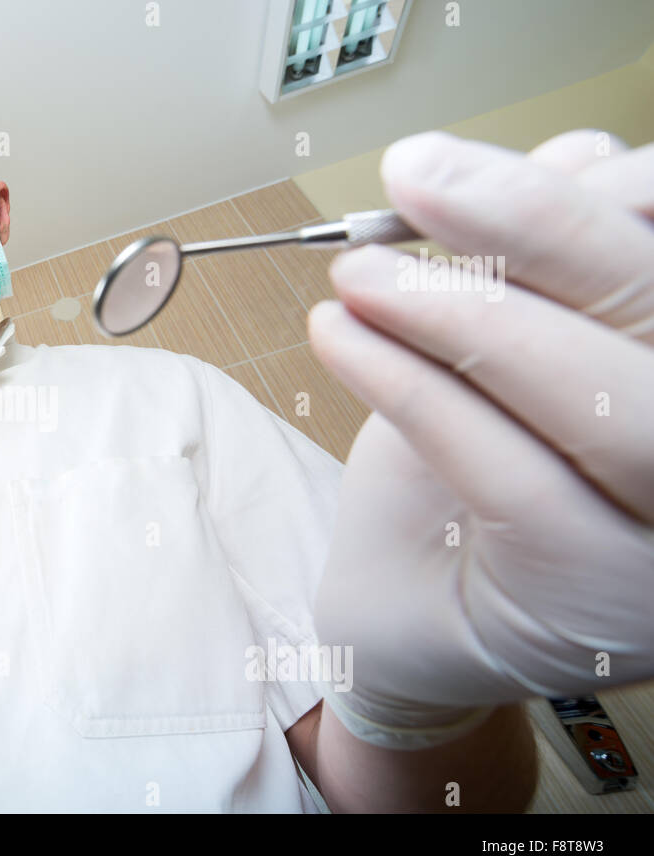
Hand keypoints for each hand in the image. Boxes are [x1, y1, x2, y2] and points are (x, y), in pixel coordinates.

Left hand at [306, 130, 653, 740]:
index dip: (595, 189)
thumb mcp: (510, 352)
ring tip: (357, 276)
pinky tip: (339, 337)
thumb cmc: (460, 477)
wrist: (410, 616)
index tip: (463, 158)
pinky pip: (510, 472)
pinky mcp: (589, 599)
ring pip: (604, 398)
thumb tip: (576, 151)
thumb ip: (553, 266)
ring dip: (467, 313)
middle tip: (413, 179)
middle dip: (538, 225)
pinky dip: (415, 388)